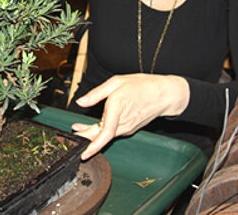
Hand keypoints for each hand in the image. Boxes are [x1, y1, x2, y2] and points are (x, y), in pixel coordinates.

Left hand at [71, 74, 188, 159]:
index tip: (84, 154)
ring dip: (92, 132)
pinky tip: (96, 124)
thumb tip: (81, 102)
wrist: (164, 94)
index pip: (104, 134)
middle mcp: (123, 123)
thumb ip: (96, 94)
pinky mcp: (130, 128)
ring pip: (105, 134)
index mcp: (117, 109)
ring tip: (78, 127)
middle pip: (100, 136)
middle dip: (85, 138)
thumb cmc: (142, 86)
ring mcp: (127, 128)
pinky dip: (102, 129)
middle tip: (73, 134)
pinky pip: (112, 132)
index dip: (93, 146)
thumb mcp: (116, 82)